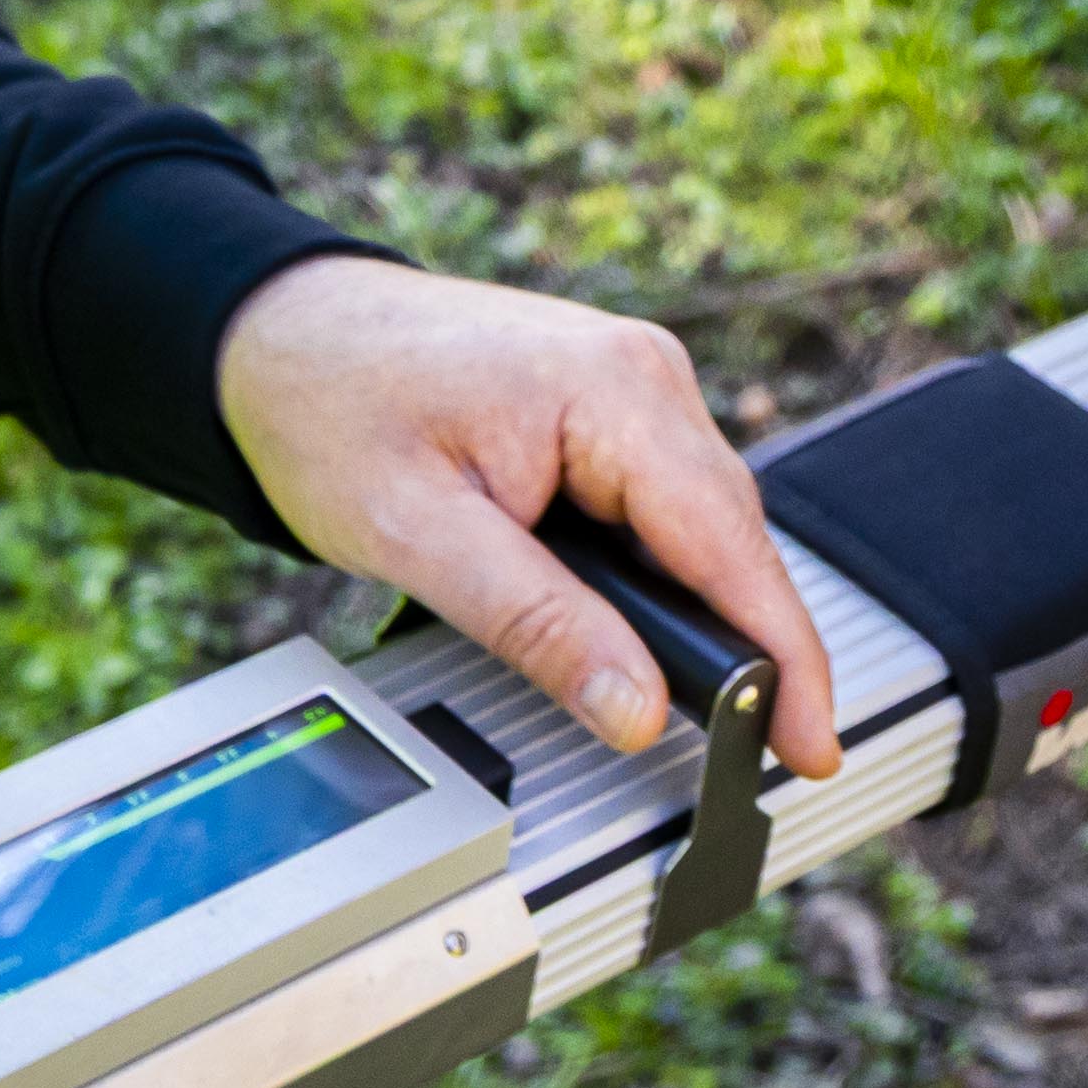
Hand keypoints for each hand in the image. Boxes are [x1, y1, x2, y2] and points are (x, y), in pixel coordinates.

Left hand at [215, 254, 840, 778]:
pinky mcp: (606, 410)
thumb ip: (535, 622)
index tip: (813, 744)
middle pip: (729, 540)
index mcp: (616, 392)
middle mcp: (643, 378)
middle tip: (753, 755)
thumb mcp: (417, 533)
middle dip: (745, 646)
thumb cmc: (326, 405)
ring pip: (698, 528)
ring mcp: (630, 388)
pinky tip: (639, 628)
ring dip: (699, 610)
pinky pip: (661, 506)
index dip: (783, 658)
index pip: (733, 546)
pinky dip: (660, 573)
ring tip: (698, 706)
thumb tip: (635, 707)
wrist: (273, 332)